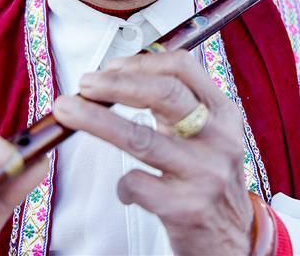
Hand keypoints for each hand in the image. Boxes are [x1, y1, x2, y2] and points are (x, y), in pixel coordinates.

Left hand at [53, 50, 252, 255]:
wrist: (231, 238)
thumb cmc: (207, 177)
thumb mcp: (205, 133)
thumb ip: (175, 105)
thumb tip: (117, 77)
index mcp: (222, 113)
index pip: (182, 68)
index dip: (141, 62)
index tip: (111, 67)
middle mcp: (218, 139)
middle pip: (161, 94)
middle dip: (115, 84)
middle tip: (85, 84)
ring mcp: (204, 173)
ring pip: (139, 137)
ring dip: (95, 120)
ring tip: (68, 110)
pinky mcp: (186, 207)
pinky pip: (136, 183)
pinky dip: (122, 184)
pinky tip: (126, 188)